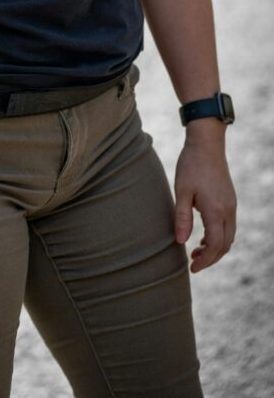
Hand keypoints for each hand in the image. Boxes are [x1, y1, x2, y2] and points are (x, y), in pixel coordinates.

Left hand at [174, 124, 236, 272]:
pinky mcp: (229, 200)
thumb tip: (181, 242)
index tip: (192, 268)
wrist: (207, 144)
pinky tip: (203, 235)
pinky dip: (218, 236)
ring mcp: (231, 205)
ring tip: (196, 251)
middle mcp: (228, 211)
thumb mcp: (182, 191)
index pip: (214, 246)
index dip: (205, 261)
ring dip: (215, 248)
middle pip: (225, 245)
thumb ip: (182, 217)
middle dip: (210, 258)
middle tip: (193, 263)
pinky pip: (228, 226)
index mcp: (216, 211)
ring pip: (228, 237)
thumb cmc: (191, 165)